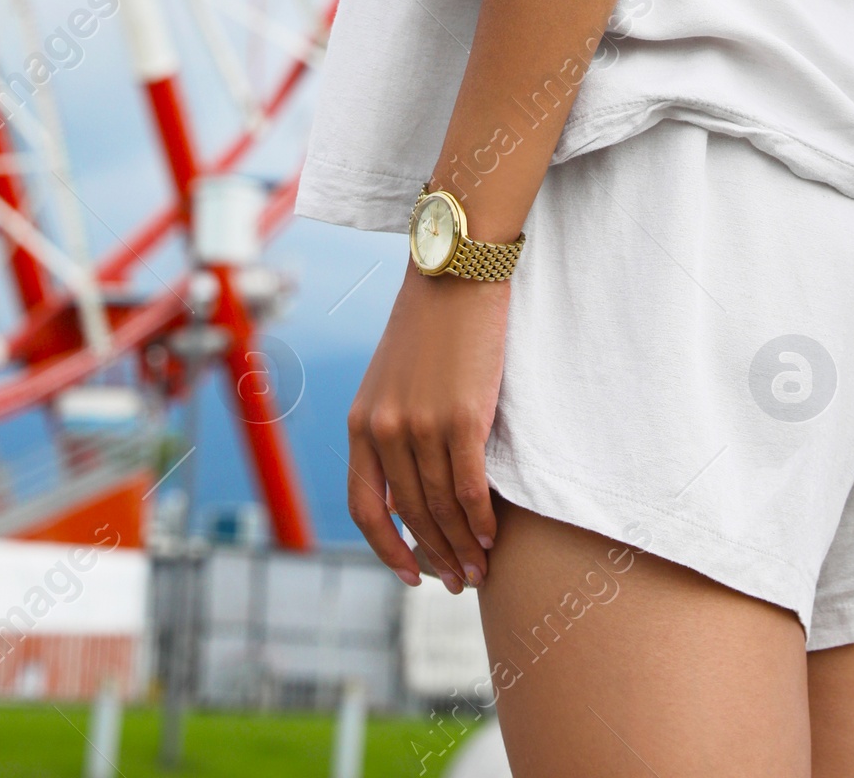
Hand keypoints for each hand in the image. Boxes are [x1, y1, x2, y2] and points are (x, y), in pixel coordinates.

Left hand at [347, 265, 509, 591]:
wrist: (455, 270)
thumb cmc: (431, 322)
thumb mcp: (393, 377)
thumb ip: (394, 425)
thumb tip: (412, 484)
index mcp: (362, 421)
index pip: (365, 507)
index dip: (387, 549)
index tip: (411, 574)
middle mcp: (384, 428)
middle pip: (410, 515)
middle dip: (435, 556)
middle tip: (459, 583)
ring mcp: (421, 424)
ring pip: (442, 508)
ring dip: (461, 547)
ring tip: (479, 570)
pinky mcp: (462, 417)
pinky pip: (470, 488)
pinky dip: (481, 520)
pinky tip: (492, 537)